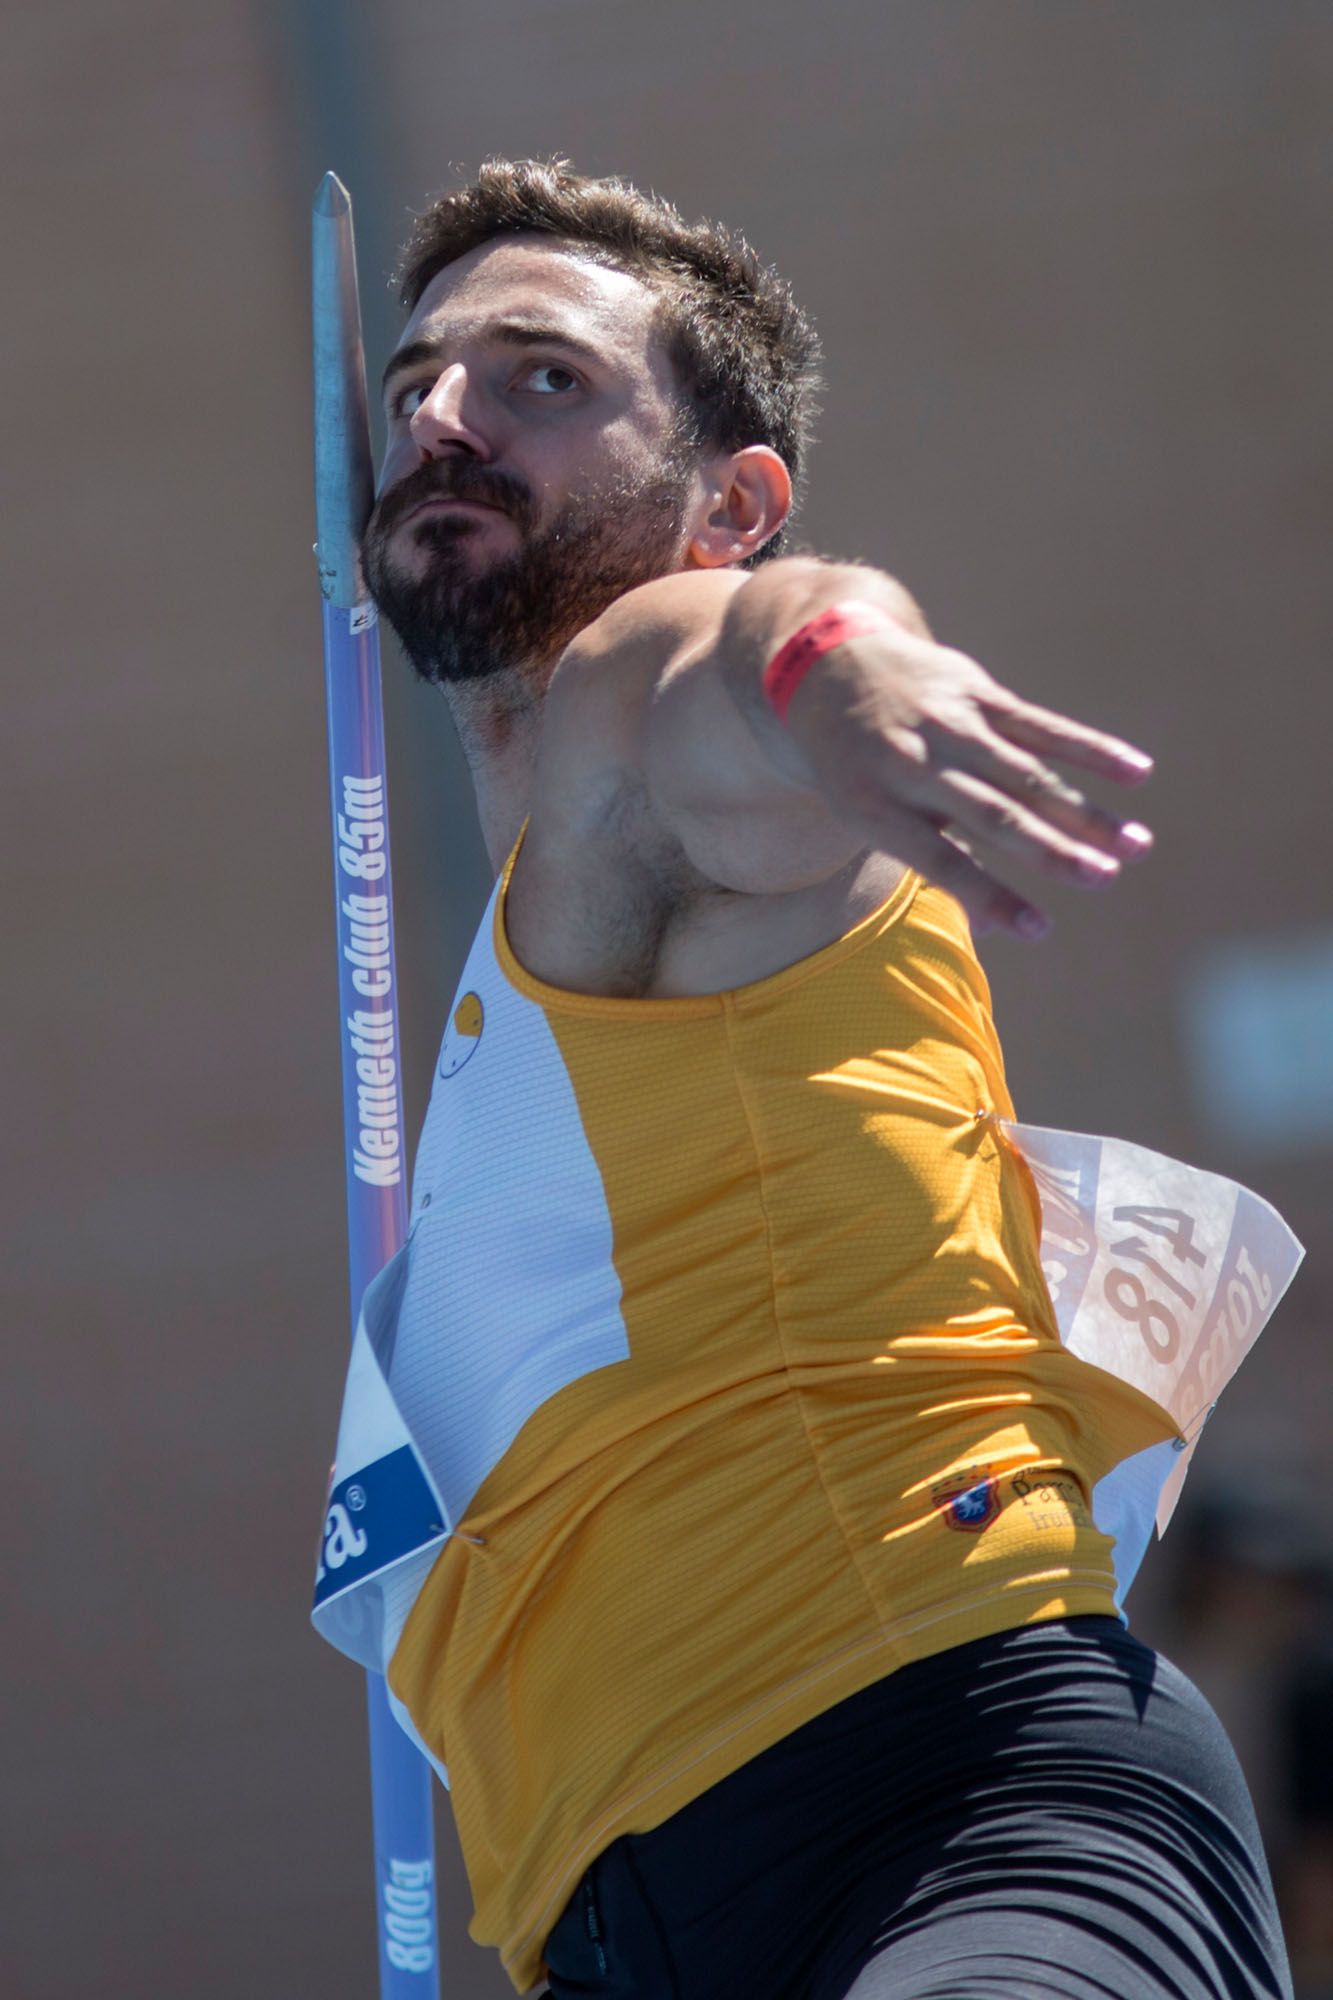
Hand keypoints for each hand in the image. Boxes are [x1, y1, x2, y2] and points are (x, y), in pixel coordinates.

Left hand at [784, 625, 1153, 938]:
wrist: (832, 668)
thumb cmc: (855, 767)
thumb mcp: (866, 817)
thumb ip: (932, 863)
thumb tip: (994, 930)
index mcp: (876, 807)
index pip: (941, 861)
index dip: (991, 896)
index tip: (1040, 930)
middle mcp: (913, 766)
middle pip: (994, 816)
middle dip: (1052, 852)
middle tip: (1104, 880)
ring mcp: (950, 725)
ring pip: (1027, 774)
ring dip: (1086, 812)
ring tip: (1137, 846)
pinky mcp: (978, 694)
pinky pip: (1042, 726)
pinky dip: (1090, 749)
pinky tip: (1136, 772)